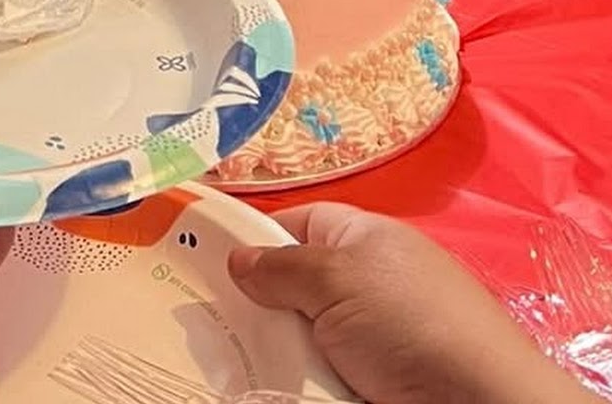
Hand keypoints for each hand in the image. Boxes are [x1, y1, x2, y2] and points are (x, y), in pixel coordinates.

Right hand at [228, 204, 589, 403]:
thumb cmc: (415, 324)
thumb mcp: (338, 279)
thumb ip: (281, 266)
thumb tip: (237, 258)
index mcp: (360, 240)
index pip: (293, 225)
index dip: (250, 237)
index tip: (197, 258)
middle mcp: (365, 286)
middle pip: (289, 291)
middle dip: (255, 311)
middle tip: (206, 327)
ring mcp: (370, 342)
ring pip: (299, 343)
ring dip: (272, 356)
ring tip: (228, 368)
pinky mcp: (370, 384)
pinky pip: (317, 379)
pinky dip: (296, 386)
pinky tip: (264, 389)